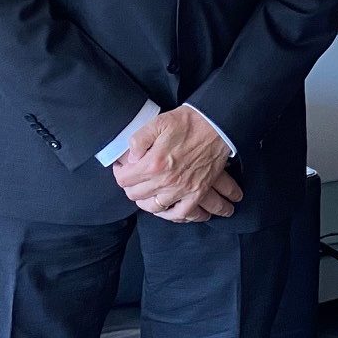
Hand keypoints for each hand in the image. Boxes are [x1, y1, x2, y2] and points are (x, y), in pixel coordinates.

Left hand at [112, 108, 233, 220]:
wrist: (217, 126)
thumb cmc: (188, 123)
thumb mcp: (157, 123)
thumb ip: (138, 140)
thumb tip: (130, 158)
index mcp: (154, 163)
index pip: (124, 179)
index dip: (120, 173)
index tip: (122, 168)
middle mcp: (166, 181)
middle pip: (136, 195)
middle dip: (130, 187)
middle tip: (133, 178)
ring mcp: (182, 190)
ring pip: (154, 207)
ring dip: (146, 201)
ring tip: (146, 193)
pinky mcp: (197, 193)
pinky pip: (181, 213)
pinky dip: (171, 214)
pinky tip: (165, 209)